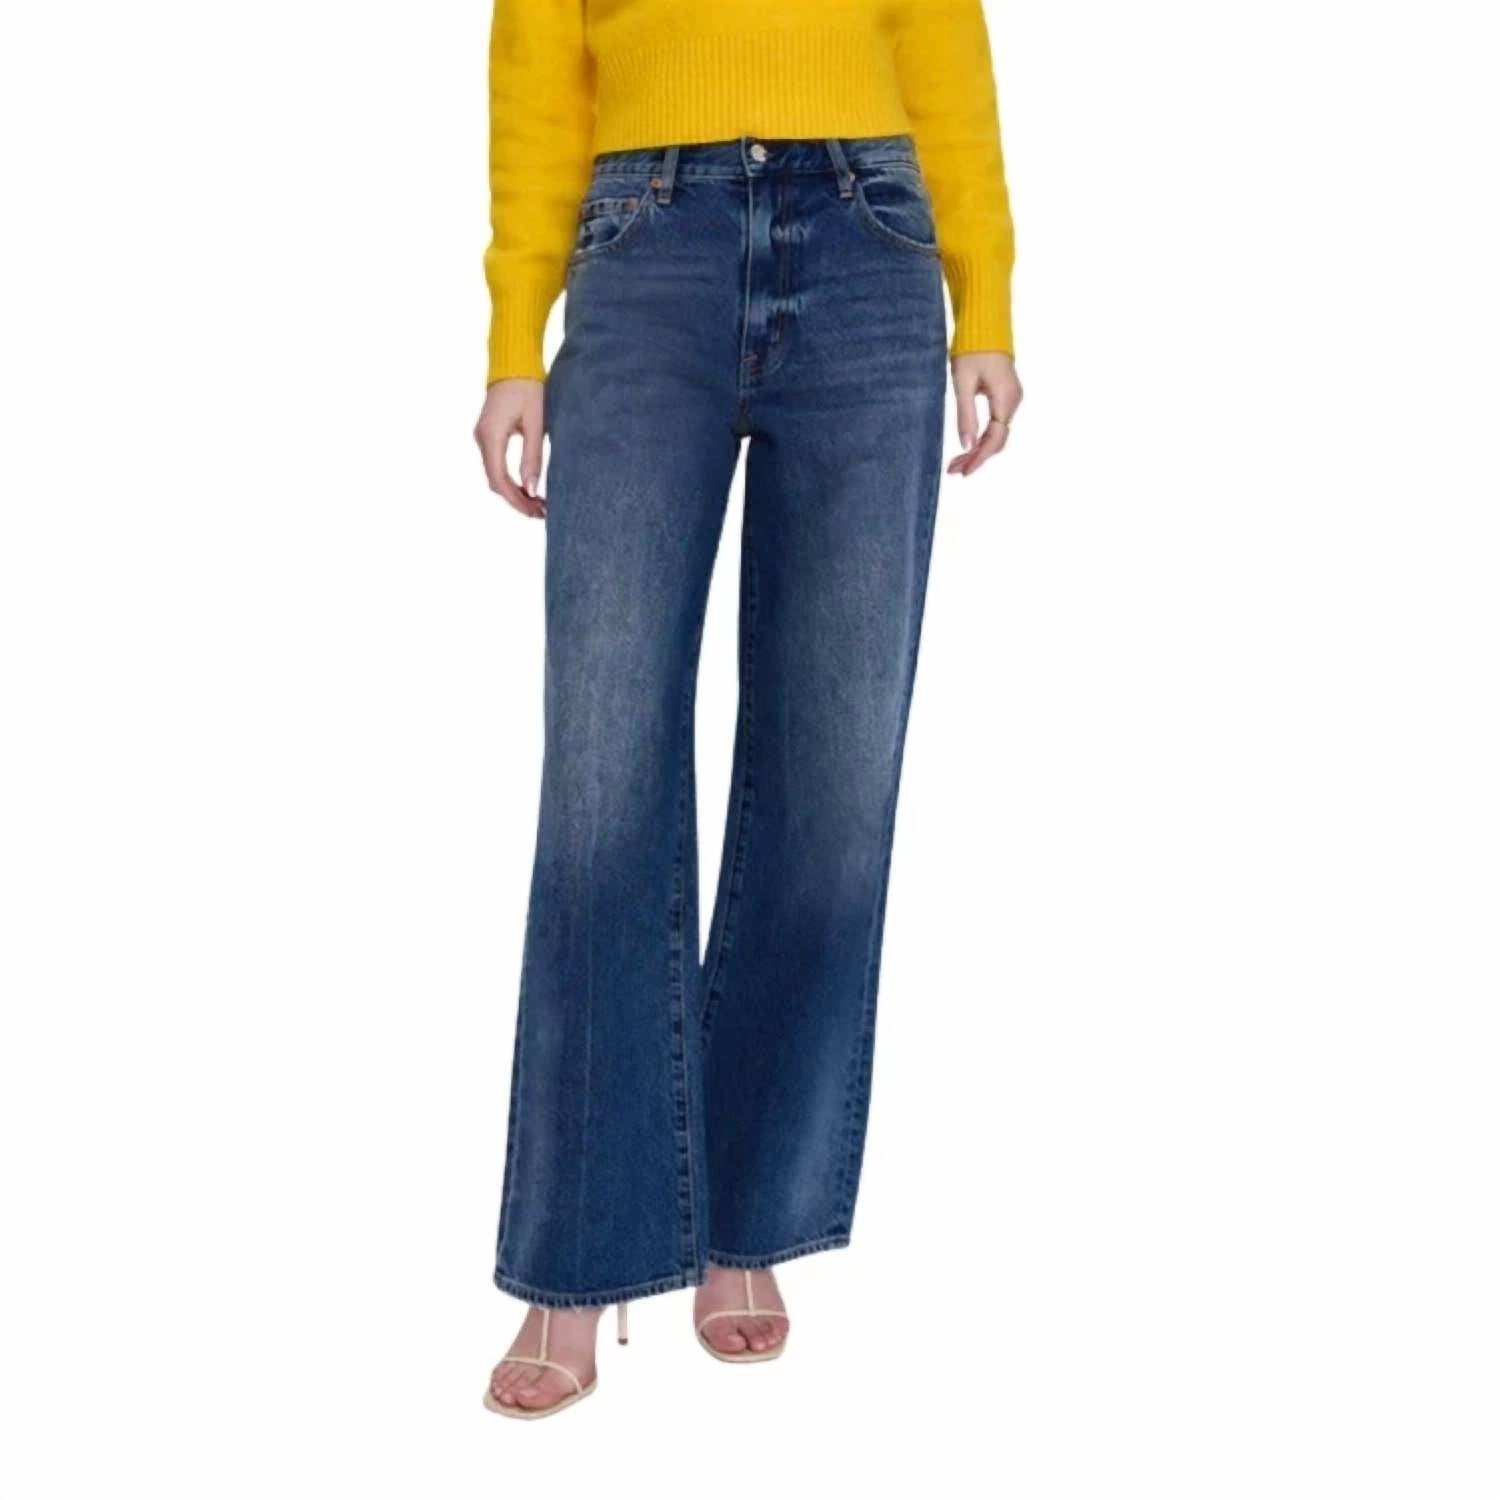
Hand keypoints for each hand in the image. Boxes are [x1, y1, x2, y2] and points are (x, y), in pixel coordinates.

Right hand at [474, 378, 546, 517]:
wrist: (514, 363)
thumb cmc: (527, 389)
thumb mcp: (535, 424)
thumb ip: (532, 457)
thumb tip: (531, 490)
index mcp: (491, 436)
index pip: (499, 479)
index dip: (516, 500)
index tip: (535, 512)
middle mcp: (481, 439)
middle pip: (495, 481)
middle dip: (517, 500)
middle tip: (541, 513)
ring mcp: (483, 437)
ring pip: (495, 475)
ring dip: (515, 492)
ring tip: (539, 504)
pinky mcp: (488, 435)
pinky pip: (496, 465)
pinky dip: (511, 479)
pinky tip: (528, 487)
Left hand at [947, 353, 1021, 477]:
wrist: (984, 326)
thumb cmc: (972, 351)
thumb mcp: (963, 384)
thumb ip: (966, 416)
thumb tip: (966, 446)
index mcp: (1005, 398)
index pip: (995, 438)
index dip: (980, 458)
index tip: (963, 472)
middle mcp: (1013, 401)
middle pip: (997, 440)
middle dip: (976, 457)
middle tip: (953, 469)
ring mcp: (1012, 398)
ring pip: (996, 433)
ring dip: (978, 449)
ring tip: (956, 462)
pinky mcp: (1006, 395)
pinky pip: (996, 423)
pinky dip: (982, 436)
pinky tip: (968, 445)